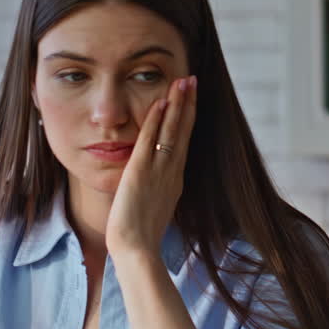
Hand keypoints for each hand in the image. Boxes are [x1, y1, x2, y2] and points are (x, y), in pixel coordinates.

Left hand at [106, 75, 196, 259]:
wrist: (136, 249)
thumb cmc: (140, 237)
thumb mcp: (154, 209)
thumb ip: (157, 193)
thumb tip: (156, 188)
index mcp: (174, 180)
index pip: (183, 142)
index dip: (187, 119)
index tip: (190, 99)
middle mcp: (171, 172)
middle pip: (183, 131)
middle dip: (188, 104)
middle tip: (192, 79)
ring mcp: (159, 171)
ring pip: (172, 131)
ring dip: (177, 105)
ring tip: (182, 81)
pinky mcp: (141, 173)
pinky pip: (151, 141)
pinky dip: (157, 121)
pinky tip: (161, 103)